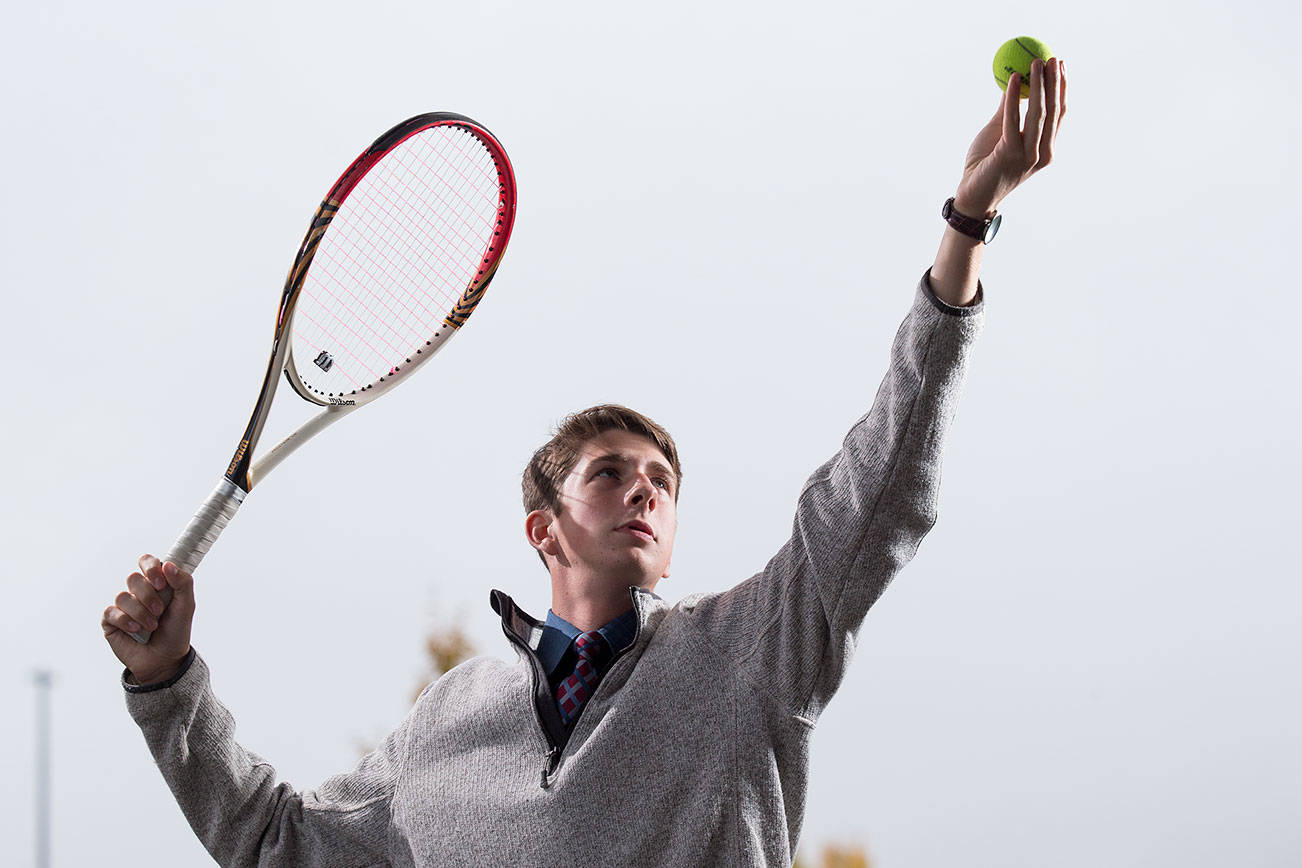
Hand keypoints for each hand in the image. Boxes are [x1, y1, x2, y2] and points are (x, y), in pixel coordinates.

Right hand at [102, 554, 194, 683]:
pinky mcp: (110, 621)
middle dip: (148, 596)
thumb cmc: (176, 631)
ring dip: (140, 613)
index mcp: (156, 583)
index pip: (146, 561)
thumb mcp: (186, 605)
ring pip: (122, 596)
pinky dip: (126, 621)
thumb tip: (167, 564)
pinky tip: (136, 630)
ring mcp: (123, 606)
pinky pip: (111, 612)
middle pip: (133, 578)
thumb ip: (183, 582)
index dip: (150, 568)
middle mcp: (137, 592)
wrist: (165, 659)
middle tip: (160, 611)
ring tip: (152, 626)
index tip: (161, 583)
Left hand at [954, 57, 1066, 217]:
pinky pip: (1012, 120)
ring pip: (1038, 114)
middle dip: (1055, 81)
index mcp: (1046, 148)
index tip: (1059, 64)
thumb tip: (1015, 79)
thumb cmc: (986, 165)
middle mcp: (1042, 153)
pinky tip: (1013, 79)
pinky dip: (1013, 97)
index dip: (1062, 87)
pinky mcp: (1010, 155)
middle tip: (1051, 57)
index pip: (1059, 113)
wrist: (973, 195)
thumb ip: (1008, 109)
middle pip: (1053, 111)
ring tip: (1035, 62)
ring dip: (1038, 84)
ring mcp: (1028, 156)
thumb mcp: (999, 132)